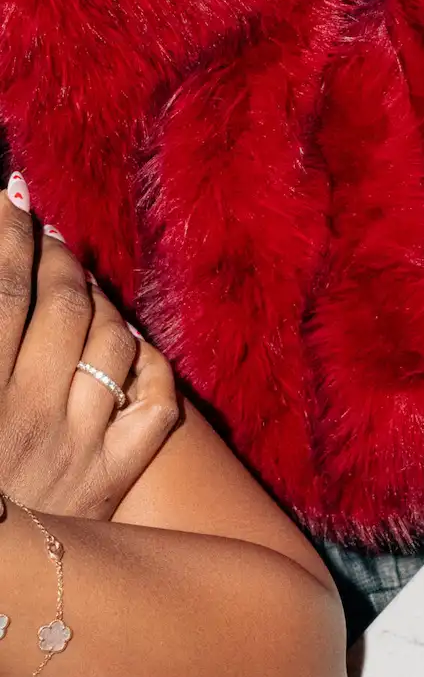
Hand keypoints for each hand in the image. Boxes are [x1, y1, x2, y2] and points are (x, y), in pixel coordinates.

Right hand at [0, 174, 178, 518]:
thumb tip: (4, 282)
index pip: (3, 290)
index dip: (10, 234)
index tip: (12, 199)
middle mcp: (27, 414)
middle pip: (61, 303)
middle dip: (56, 255)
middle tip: (48, 235)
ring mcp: (77, 445)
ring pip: (114, 341)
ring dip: (102, 300)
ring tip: (81, 284)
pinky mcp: (111, 477)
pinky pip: (156, 403)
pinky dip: (149, 364)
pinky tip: (130, 346)